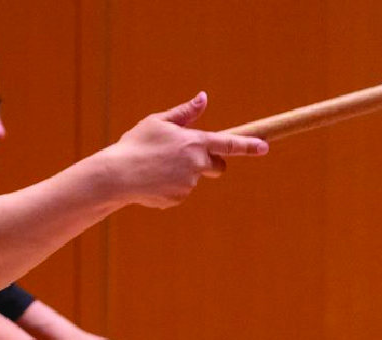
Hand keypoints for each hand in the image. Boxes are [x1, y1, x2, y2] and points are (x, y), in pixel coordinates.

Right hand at [81, 92, 270, 208]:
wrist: (116, 176)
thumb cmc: (135, 144)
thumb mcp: (158, 122)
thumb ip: (184, 113)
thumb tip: (204, 98)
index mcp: (194, 142)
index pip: (229, 143)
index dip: (249, 146)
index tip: (264, 147)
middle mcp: (196, 164)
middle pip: (218, 166)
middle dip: (210, 163)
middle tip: (186, 158)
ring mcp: (189, 184)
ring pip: (194, 179)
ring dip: (181, 174)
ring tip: (155, 169)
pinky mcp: (178, 199)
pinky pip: (179, 192)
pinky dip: (169, 188)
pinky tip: (151, 182)